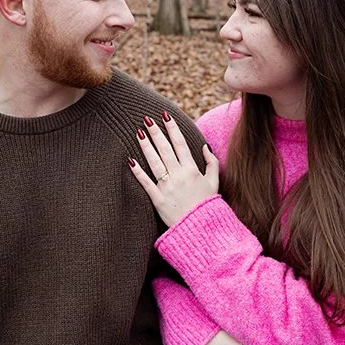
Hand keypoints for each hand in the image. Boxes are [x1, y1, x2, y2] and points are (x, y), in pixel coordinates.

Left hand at [129, 111, 218, 226]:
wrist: (200, 228)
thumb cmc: (207, 205)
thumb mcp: (214, 182)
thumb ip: (211, 163)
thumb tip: (205, 146)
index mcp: (192, 169)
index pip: (180, 143)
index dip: (172, 128)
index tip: (165, 115)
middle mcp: (179, 175)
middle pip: (165, 149)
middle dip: (156, 132)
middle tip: (147, 119)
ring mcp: (167, 187)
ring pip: (155, 162)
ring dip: (146, 146)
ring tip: (139, 132)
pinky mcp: (158, 199)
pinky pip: (146, 183)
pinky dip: (138, 172)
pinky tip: (130, 161)